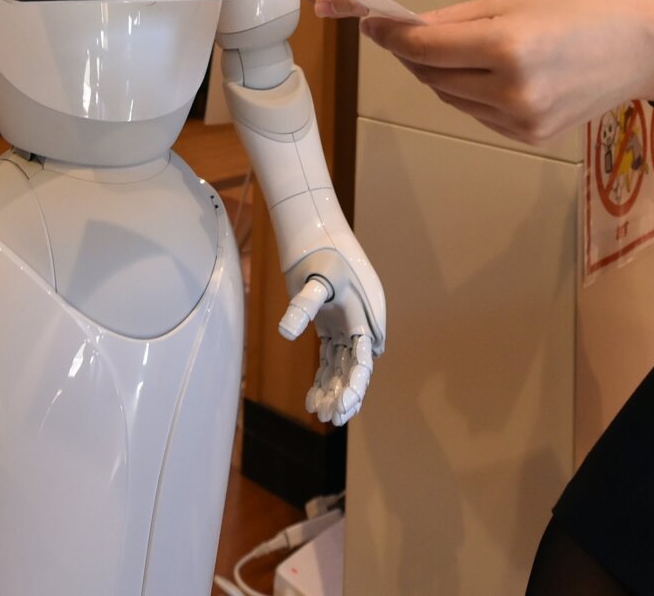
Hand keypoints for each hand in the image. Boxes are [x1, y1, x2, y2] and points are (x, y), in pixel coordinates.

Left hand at [277, 245, 383, 427]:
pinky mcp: (332, 326)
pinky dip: (323, 377)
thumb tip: (286, 333)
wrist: (317, 234)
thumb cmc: (320, 255)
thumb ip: (304, 305)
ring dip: (333, 389)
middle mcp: (363, 325)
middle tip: (330, 419)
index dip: (355, 386)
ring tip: (318, 412)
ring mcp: (348, 326)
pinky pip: (330, 358)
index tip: (343, 408)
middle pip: (356, 369)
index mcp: (367, 318)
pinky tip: (312, 397)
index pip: (364, 361)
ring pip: (342, 367)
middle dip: (345, 396)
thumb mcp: (316, 278)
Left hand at [362, 0, 653, 144]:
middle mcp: (512, 91)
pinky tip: (484, 74)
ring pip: (450, 98)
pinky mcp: (528, 137)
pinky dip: (469, 94)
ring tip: (449, 50)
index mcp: (506, 47)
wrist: (640, 48)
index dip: (391, 37)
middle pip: (432, 76)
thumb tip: (405, 29)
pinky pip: (477, 114)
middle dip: (413, 55)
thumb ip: (455, 17)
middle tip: (403, 33)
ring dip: (439, 75)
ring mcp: (521, 120)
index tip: (373, 25)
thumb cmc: (580, 11)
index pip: (425, 48)